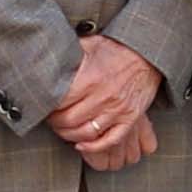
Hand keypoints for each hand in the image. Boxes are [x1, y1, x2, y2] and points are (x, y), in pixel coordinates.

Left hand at [52, 35, 163, 169]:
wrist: (147, 55)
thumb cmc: (116, 49)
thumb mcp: (89, 44)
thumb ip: (67, 53)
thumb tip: (43, 57)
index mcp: (90, 79)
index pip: (60, 103)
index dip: (47, 107)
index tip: (45, 106)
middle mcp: (104, 97)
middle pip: (69, 121)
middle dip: (55, 123)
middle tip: (51, 120)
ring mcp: (118, 110)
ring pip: (86, 133)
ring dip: (69, 135)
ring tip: (63, 129)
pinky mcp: (130, 118)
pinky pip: (110, 140)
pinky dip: (93, 147)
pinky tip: (81, 145)